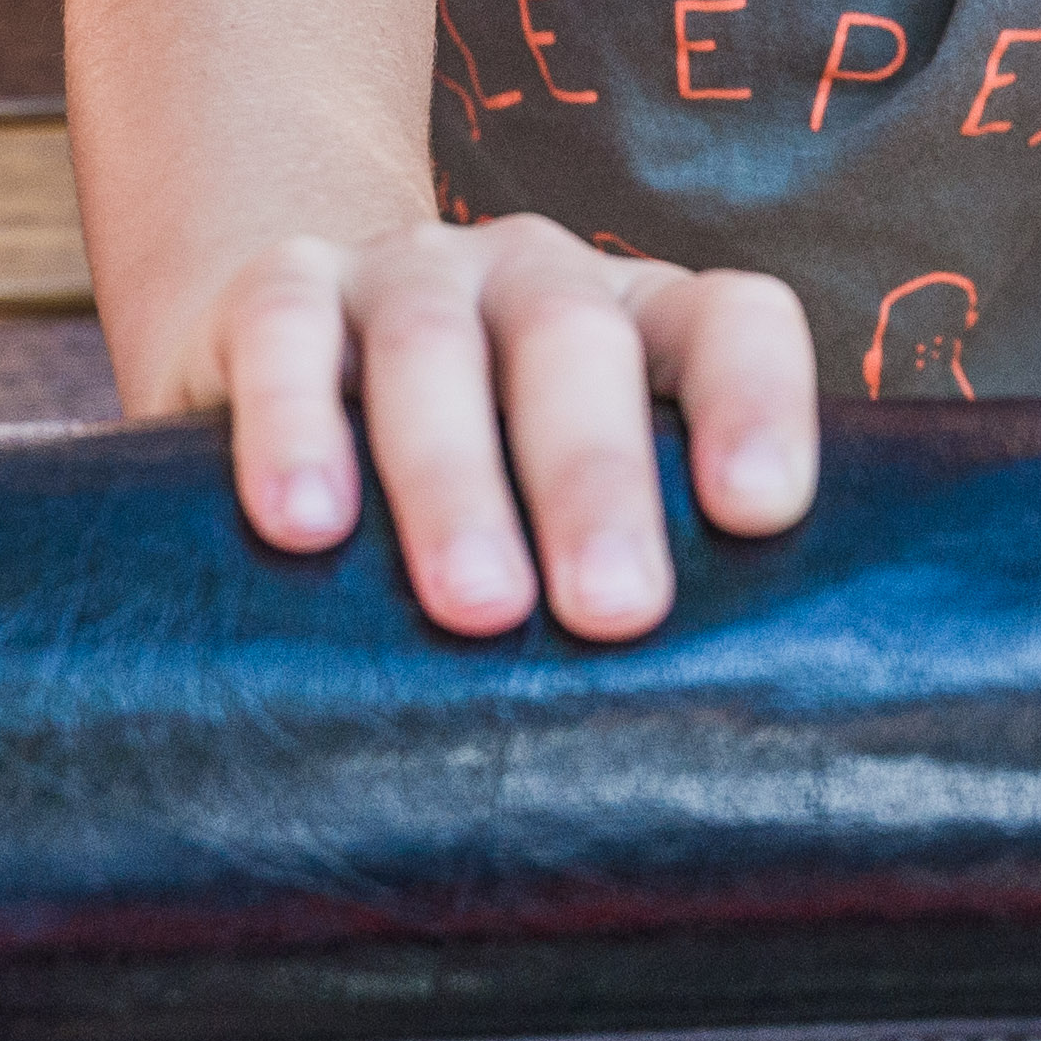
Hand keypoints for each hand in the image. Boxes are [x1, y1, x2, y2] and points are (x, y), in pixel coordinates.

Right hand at [197, 214, 813, 641]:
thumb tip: (703, 767)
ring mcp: (406, 273)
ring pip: (432, 345)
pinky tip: (305, 525)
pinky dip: (294, 424)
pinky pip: (284, 333)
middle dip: (595, 477)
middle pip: (577, 341)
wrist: (285, 360)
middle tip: (614, 610)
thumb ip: (633, 583)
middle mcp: (534, 278)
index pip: (729, 322)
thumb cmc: (482, 484)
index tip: (760, 511)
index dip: (754, 400)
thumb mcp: (568, 512)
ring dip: (455, 478)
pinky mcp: (280, 291)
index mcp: (641, 322)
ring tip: (476, 603)